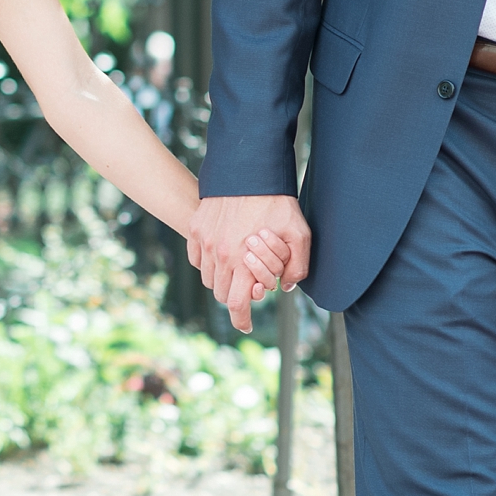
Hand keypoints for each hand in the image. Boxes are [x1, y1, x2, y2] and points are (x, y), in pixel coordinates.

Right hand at [188, 194, 311, 333]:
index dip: (241, 320)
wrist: (249, 170)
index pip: (236, 304)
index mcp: (243, 260)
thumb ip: (297, 267)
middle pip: (221, 293)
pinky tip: (222, 257)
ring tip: (238, 271)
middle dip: (236, 298)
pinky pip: (197, 259)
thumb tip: (286, 287)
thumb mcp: (299, 235)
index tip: (247, 326)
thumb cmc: (277, 202)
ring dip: (222, 281)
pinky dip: (207, 265)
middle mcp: (219, 255)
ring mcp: (204, 241)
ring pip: (208, 278)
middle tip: (249, 288)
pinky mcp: (196, 228)